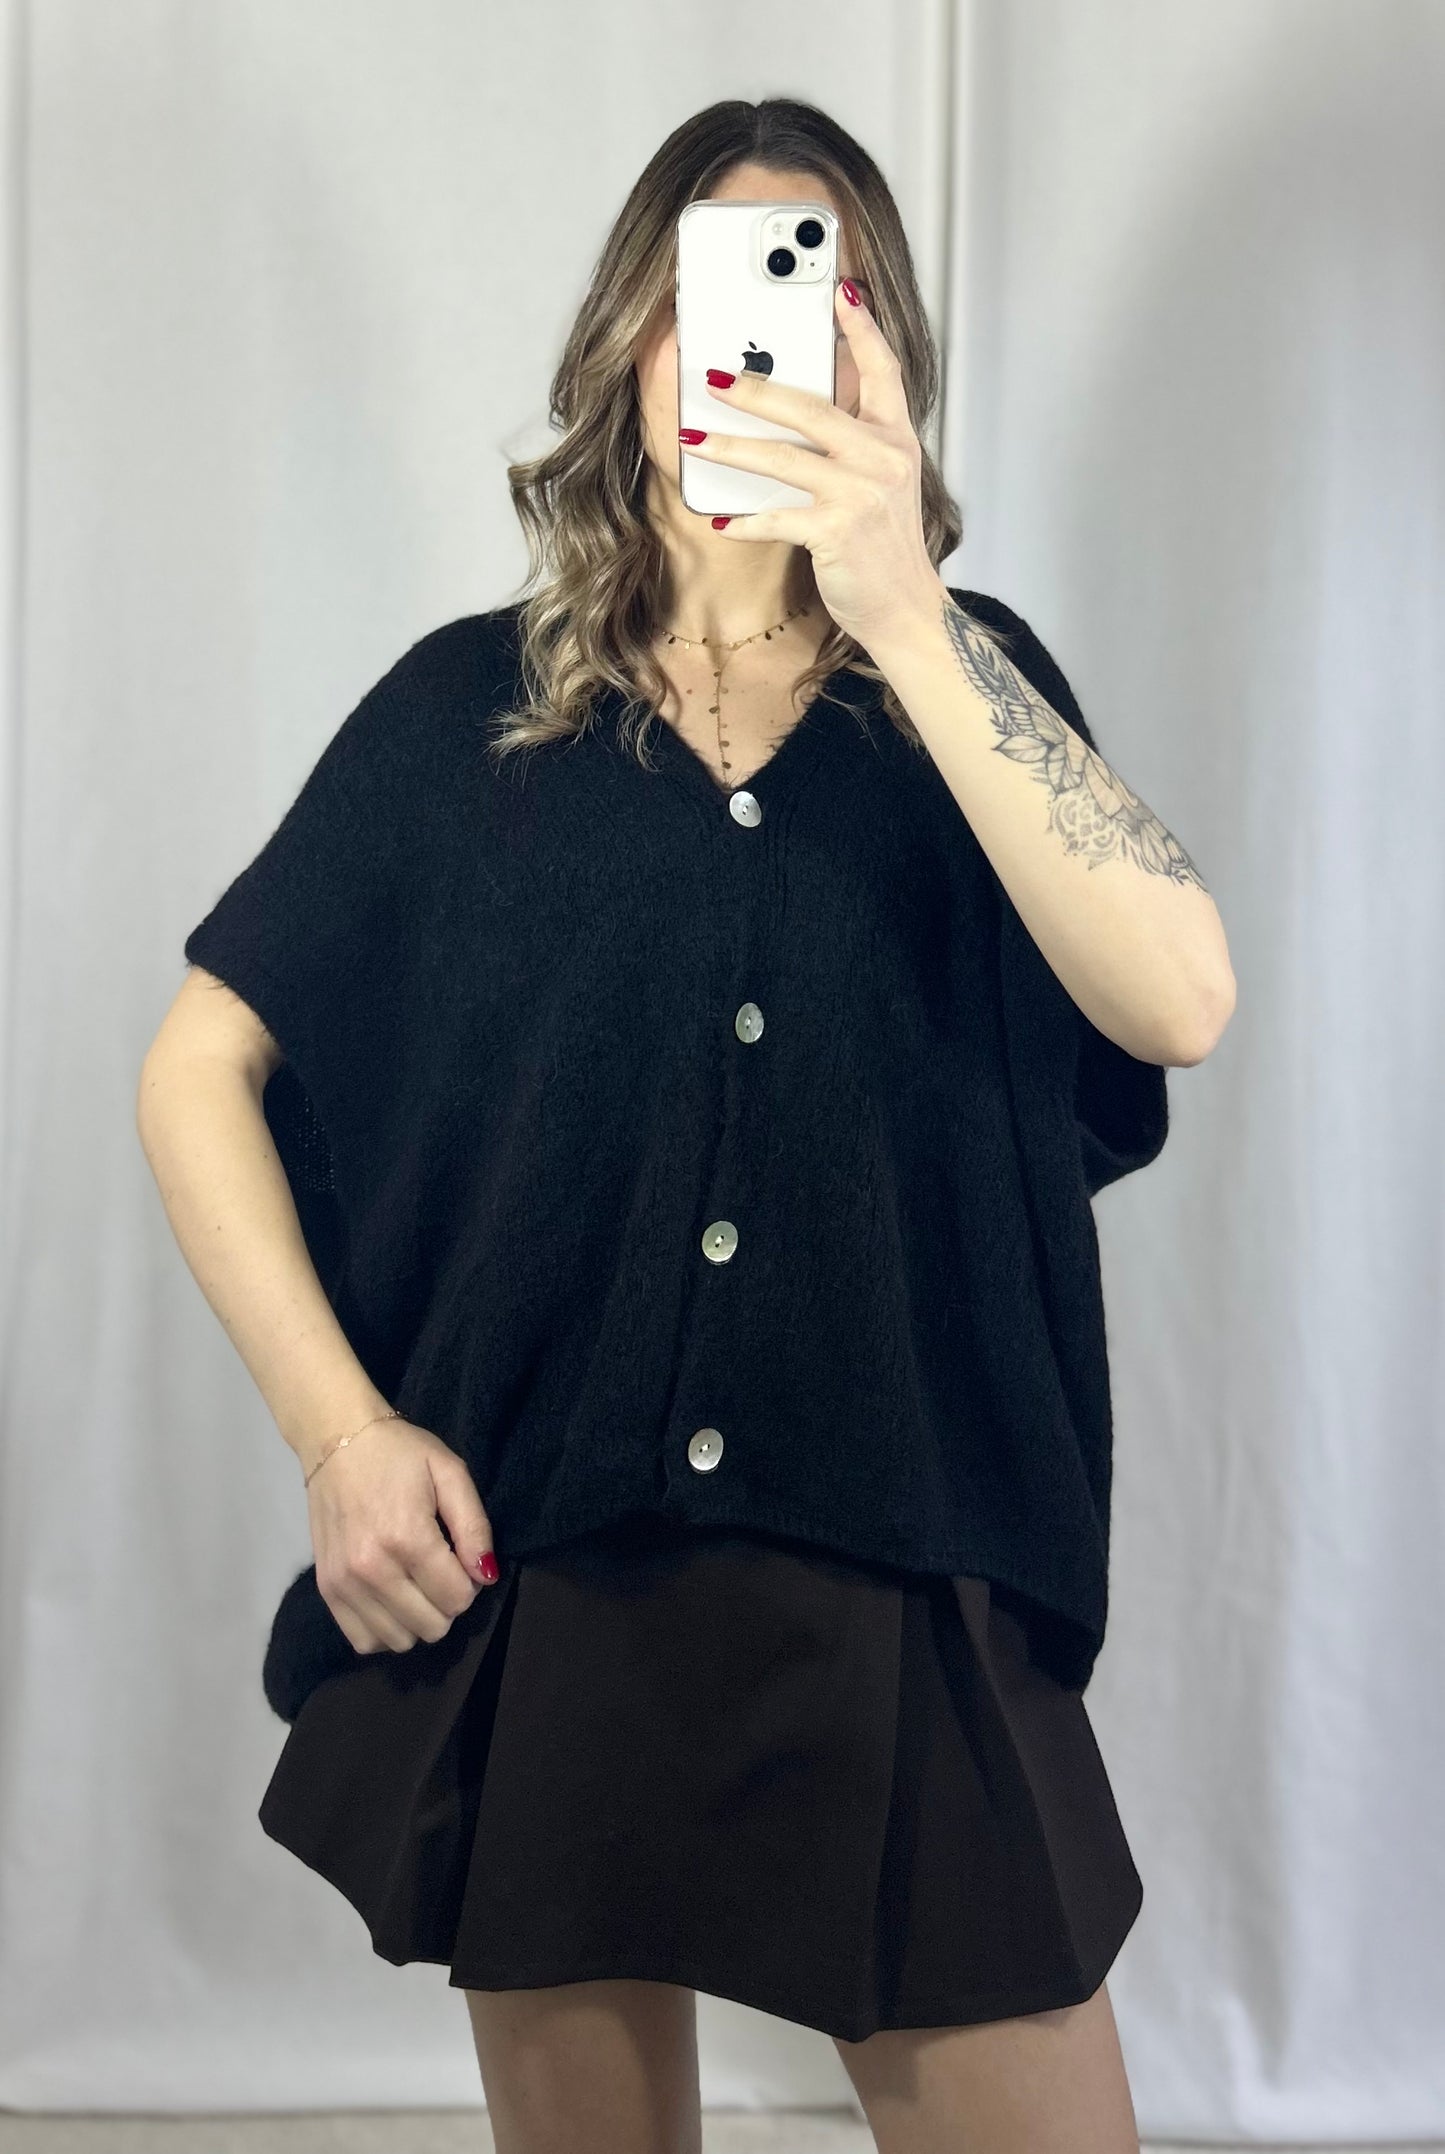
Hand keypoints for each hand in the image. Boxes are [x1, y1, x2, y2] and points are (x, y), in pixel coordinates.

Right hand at [305, 1417, 499, 1654]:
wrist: (336, 1439)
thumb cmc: (400, 1453)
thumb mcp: (450, 1472)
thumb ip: (474, 1526)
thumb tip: (485, 1576)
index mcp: (407, 1537)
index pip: (456, 1598)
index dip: (470, 1582)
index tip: (460, 1557)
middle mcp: (372, 1568)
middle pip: (432, 1626)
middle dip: (446, 1602)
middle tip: (439, 1568)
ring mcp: (344, 1583)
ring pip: (400, 1640)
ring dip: (417, 1618)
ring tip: (415, 1582)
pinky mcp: (326, 1590)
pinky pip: (364, 1640)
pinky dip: (385, 1629)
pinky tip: (392, 1600)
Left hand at [684, 279, 945, 651]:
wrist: (906, 608)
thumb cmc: (885, 548)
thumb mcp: (882, 485)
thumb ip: (851, 447)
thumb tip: (790, 419)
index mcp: (896, 438)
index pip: (883, 369)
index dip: (862, 327)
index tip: (840, 290)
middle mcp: (883, 458)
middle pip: (811, 408)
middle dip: (755, 390)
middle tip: (714, 375)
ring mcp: (861, 494)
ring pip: (784, 458)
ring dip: (731, 447)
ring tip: (692, 436)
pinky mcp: (838, 531)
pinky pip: (778, 517)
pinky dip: (745, 520)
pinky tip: (720, 520)